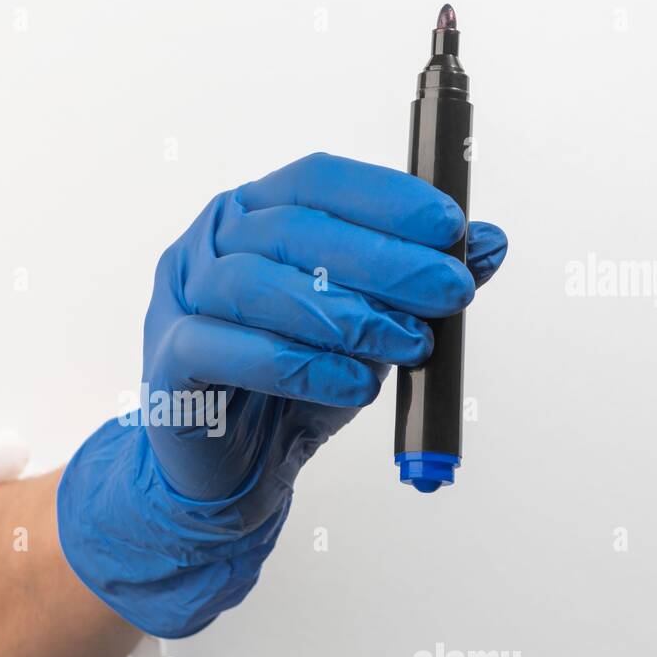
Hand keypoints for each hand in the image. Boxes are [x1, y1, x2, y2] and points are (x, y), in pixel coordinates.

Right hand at [58, 153, 507, 637]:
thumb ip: (417, 287)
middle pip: (292, 230)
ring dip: (344, 315)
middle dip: (383, 259)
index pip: (318, 182)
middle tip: (450, 290)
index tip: (452, 227)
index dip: (386, 197)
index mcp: (255, 216)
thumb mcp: (367, 334)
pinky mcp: (168, 362)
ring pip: (253, 285)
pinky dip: (299, 367)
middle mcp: (211, 244)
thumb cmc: (291, 390)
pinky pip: (226, 350)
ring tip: (407, 344)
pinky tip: (353, 385)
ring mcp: (180, 299)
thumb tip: (489, 244)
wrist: (233, 473)